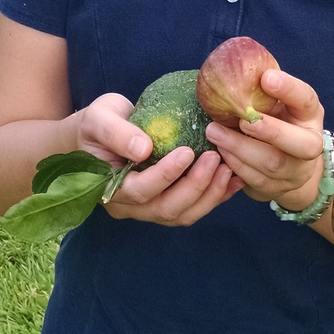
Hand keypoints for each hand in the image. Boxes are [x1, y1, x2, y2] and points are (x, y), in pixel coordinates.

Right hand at [74, 93, 239, 225]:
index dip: (166, 175)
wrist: (101, 133)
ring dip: (209, 195)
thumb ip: (116, 133)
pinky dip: (216, 196)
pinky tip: (235, 180)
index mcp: (110, 189)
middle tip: (216, 158)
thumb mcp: (99, 119)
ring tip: (229, 168)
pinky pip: (193, 208)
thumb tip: (142, 149)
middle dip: (195, 186)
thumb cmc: (98, 124)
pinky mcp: (167, 202)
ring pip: (183, 214)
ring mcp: (149, 209)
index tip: (188, 152)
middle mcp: (130, 207)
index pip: (141, 191)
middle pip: (166, 209)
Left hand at [204, 69, 325, 208]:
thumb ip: (262, 93)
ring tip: (215, 132)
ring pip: (272, 164)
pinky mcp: (277, 189)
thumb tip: (227, 70)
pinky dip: (235, 165)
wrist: (292, 167)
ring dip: (240, 148)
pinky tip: (219, 152)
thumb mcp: (278, 104)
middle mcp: (310, 145)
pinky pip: (255, 180)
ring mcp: (296, 172)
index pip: (306, 99)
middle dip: (270, 131)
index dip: (289, 88)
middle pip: (300, 144)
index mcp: (310, 115)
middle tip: (242, 119)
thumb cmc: (278, 123)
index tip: (266, 77)